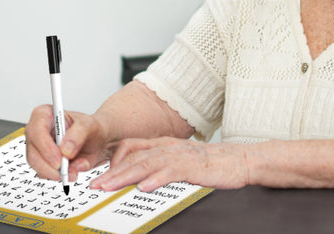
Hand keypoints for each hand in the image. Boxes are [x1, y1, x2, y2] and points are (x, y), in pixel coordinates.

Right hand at [24, 105, 112, 181]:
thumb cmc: (90, 128)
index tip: (59, 160)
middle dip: (50, 166)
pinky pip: (44, 173)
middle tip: (66, 172)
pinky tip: (70, 171)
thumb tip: (65, 151)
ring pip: (37, 165)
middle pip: (33, 153)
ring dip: (55, 173)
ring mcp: (38, 148)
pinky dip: (58, 176)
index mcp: (44, 115)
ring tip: (73, 172)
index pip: (37, 131)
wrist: (97, 141)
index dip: (46, 148)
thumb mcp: (89, 125)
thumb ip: (78, 135)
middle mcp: (38, 131)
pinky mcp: (42, 161)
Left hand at [89, 137, 250, 192]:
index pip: (130, 148)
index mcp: (163, 145)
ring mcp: (180, 156)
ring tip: (109, 187)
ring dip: (125, 176)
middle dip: (111, 173)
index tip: (99, 176)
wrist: (239, 160)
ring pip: (146, 163)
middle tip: (94, 186)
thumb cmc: (211, 164)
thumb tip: (138, 180)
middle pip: (133, 158)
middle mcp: (168, 148)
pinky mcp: (193, 166)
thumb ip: (159, 167)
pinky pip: (171, 171)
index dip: (113, 162)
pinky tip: (144, 187)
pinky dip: (156, 179)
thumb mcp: (180, 162)